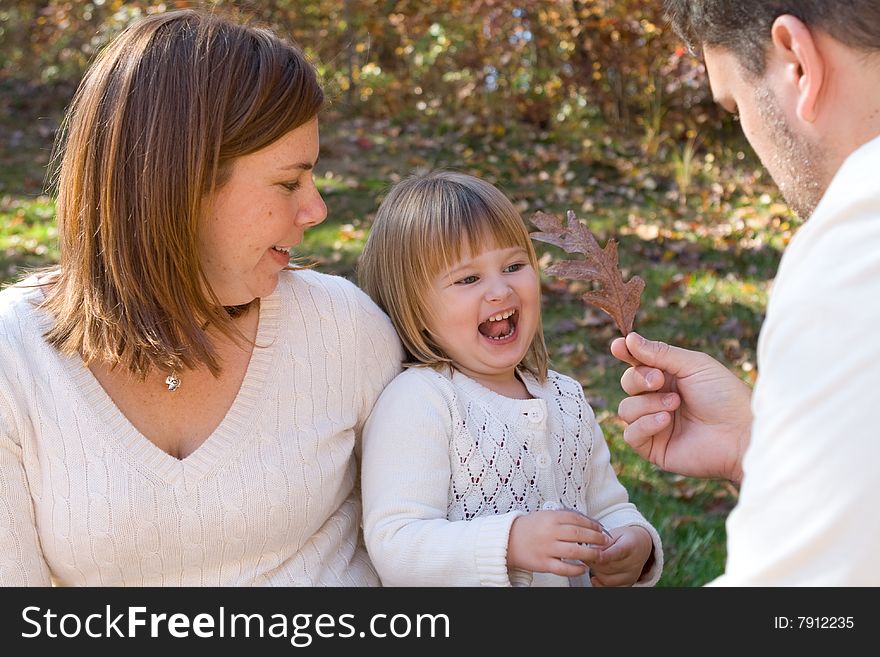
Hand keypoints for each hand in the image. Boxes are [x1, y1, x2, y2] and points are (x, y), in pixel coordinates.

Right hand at [507, 510, 608, 576]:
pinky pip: (564, 568)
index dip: (592, 524)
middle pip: (578, 534)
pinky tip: (583, 567)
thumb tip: (587, 523)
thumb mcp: (544, 516)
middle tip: (606, 541)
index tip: (601, 529)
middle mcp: (549, 532)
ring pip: (574, 551)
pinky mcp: (543, 563)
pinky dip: (576, 569)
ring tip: (599, 555)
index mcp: (550, 517)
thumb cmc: (529, 528)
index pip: (577, 518)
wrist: (507, 541)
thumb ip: (563, 518)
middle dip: (596, 538)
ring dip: (590, 553)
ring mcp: (546, 548)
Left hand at [590, 526, 652, 586]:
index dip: (602, 555)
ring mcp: (631, 575)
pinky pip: (611, 588)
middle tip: (584, 554)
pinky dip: (600, 584)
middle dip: (593, 562)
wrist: (642, 546)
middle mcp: (633, 563)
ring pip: (607, 579)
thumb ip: (604, 541)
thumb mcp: (616, 533)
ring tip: (591, 563)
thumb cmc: (626, 538)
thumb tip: (590, 549)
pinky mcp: (628, 583)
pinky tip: (595, 577)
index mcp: (630, 546)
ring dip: (595, 572)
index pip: (616, 553)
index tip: (591, 554)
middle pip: (608, 567)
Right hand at [610, 332, 752, 481]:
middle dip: (639, 379)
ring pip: (625, 409)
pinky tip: (666, 421)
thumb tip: (628, 339)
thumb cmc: (725, 396)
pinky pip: (630, 434)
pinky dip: (645, 424)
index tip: (618, 346)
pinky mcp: (654, 448)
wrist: (741, 434)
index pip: (638, 363)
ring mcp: (654, 424)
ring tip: (675, 405)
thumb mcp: (694, 365)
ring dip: (647, 404)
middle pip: (627, 383)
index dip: (625, 353)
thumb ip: (660, 352)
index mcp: (669, 377)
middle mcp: (658, 399)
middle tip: (660, 380)